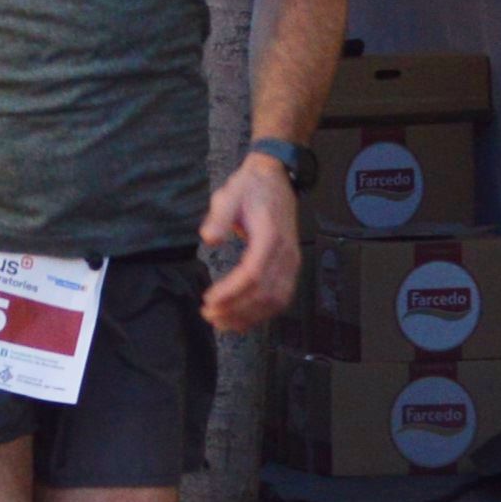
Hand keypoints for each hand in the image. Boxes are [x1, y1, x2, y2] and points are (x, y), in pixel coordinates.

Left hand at [197, 154, 299, 334]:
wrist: (276, 179)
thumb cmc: (252, 187)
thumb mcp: (230, 193)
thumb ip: (220, 216)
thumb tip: (209, 238)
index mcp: (271, 236)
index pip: (253, 273)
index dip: (232, 291)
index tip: (209, 299)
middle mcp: (285, 253)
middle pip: (265, 292)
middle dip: (236, 309)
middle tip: (209, 314)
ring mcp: (291, 262)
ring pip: (275, 300)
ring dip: (249, 316)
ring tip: (222, 322)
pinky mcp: (290, 267)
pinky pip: (281, 298)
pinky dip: (262, 313)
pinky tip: (242, 320)